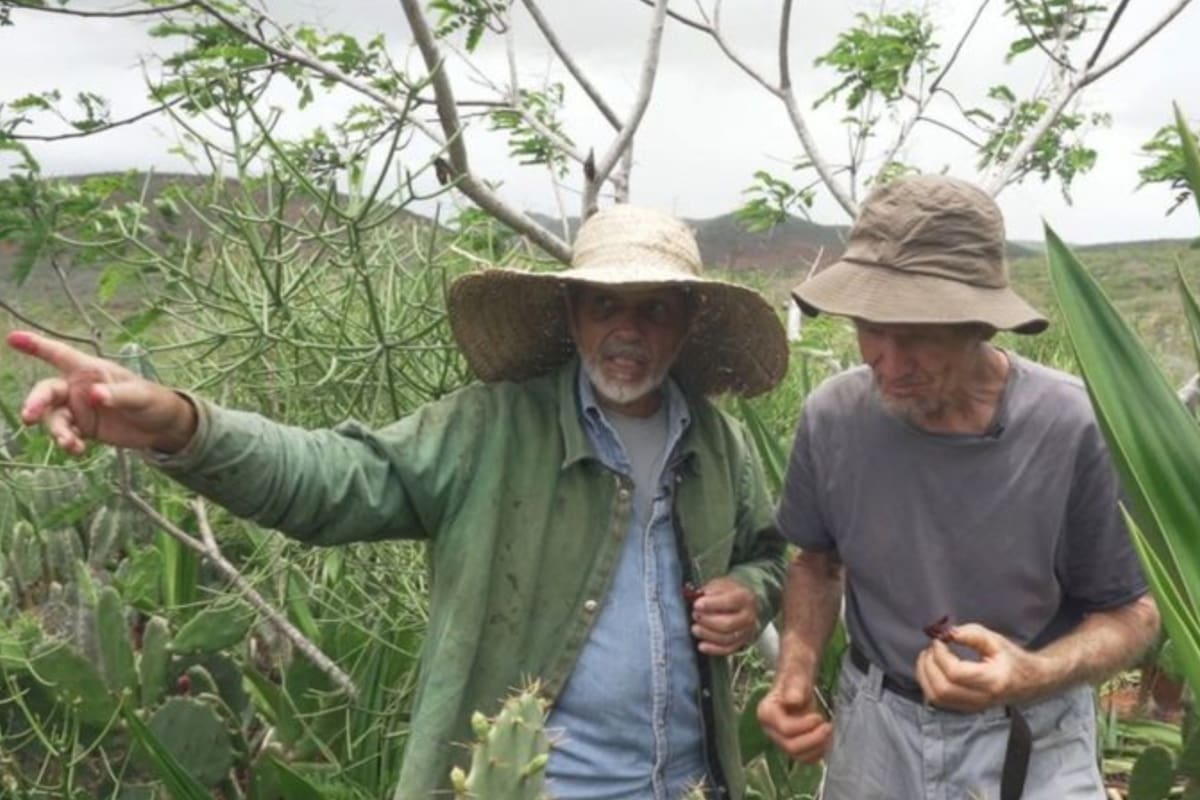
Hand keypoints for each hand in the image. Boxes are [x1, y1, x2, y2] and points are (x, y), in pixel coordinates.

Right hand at [7, 331, 196, 454]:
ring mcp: (78, 409)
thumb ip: (116, 395)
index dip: (36, 345)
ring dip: (56, 430)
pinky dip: (68, 442)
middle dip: (36, 403)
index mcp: (91, 370)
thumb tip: (93, 395)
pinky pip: (65, 434)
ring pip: (53, 417)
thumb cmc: (153, 401)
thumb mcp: (139, 396)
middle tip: (29, 417)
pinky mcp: (82, 428)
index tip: (12, 338)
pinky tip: (78, 450)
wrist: (162, 427)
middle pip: (47, 391)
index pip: (60, 354)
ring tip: (69, 443)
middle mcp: (78, 387)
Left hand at [690, 576, 757, 655]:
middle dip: (708, 621)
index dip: (712, 604)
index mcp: (744, 597)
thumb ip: (711, 590)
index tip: (697, 605)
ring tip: (695, 628)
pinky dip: (713, 649)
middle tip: (695, 615)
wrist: (743, 603)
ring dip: (708, 635)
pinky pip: (727, 649)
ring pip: (726, 638)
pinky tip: (701, 645)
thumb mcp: (720, 584)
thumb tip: (699, 597)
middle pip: (728, 623)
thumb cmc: (728, 593)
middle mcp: (748, 616)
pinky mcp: (741, 642)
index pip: (730, 602)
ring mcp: (746, 631)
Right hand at [757, 668, 832, 762]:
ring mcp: (781, 739)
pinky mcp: (792, 745)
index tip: (819, 716)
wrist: (798, 683)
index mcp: (766, 713)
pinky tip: (827, 739)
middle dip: (813, 739)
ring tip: (828, 731)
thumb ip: (795, 687)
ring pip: (799, 756)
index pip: (785, 729)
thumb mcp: (797, 676)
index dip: (805, 726)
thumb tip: (792, 700)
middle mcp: (771, 730)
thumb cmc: (796, 676)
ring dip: (818, 747)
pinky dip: (819, 752)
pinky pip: (806, 758)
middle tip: (828, 726)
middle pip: (791, 747)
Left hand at [914, 622, 1036, 711]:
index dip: (941, 655)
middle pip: (942, 689)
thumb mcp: (996, 641)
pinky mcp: (965, 709)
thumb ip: (972, 634)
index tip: (939, 640)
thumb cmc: (1012, 660)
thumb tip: (947, 633)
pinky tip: (932, 669)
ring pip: (937, 698)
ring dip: (924, 675)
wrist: (1029, 683)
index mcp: (993, 681)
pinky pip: (938, 701)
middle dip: (929, 665)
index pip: (956, 674)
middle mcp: (982, 698)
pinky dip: (928, 683)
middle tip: (931, 648)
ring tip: (929, 656)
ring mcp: (973, 707)